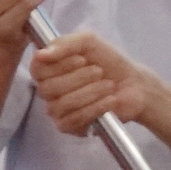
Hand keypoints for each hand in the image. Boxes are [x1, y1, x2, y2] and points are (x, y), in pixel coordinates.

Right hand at [30, 29, 151, 135]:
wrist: (133, 84)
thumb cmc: (108, 61)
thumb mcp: (88, 42)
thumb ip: (64, 44)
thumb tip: (40, 54)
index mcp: (48, 69)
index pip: (37, 70)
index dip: (59, 65)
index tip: (82, 59)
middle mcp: (48, 90)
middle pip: (47, 88)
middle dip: (78, 78)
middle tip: (99, 71)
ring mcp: (57, 110)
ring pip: (61, 105)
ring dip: (90, 93)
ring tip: (109, 85)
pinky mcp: (69, 127)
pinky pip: (72, 121)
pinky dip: (94, 109)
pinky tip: (109, 101)